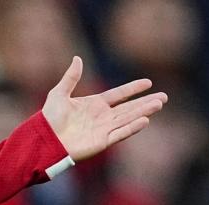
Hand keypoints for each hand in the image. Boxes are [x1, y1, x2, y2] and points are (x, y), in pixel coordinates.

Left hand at [41, 56, 167, 161]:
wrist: (44, 140)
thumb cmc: (48, 119)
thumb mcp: (59, 93)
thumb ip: (71, 77)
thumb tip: (78, 57)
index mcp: (93, 105)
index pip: (118, 95)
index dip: (132, 89)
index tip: (148, 83)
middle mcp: (101, 117)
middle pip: (128, 107)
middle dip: (146, 102)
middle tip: (164, 97)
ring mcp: (103, 129)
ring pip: (128, 118)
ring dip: (144, 111)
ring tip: (160, 103)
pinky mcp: (102, 142)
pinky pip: (120, 133)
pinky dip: (132, 127)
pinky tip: (146, 119)